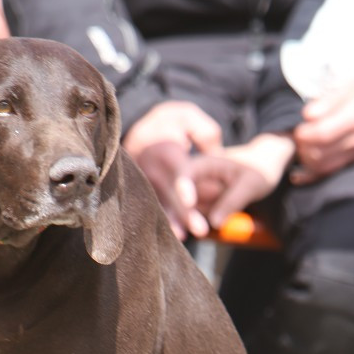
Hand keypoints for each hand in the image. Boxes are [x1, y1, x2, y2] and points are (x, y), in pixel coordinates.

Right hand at [123, 101, 221, 238]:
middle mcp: (153, 169)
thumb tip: (216, 154)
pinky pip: (157, 209)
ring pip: (163, 205)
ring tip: (187, 236)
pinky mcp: (145, 193)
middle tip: (201, 230)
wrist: (138, 132)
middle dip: (185, 213)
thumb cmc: (167, 124)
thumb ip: (206, 133)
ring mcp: (147, 183)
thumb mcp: (187, 116)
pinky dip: (167, 221)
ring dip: (175, 222)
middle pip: (171, 194)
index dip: (184, 186)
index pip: (178, 171)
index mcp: (166, 150)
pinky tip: (178, 233)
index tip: (190, 200)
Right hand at [188, 133, 295, 229]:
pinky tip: (210, 223)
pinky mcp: (198, 207)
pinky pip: (193, 220)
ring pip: (187, 212)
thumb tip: (214, 222)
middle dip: (186, 215)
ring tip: (223, 213)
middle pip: (179, 197)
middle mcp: (195, 178)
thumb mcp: (252, 183)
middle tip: (202, 231)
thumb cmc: (259, 169)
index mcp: (205, 163)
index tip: (189, 203)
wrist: (263, 170)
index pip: (186, 173)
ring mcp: (194, 194)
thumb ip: (233, 201)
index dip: (183, 188)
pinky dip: (198, 225)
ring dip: (196, 220)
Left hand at [292, 78, 353, 182]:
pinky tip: (298, 173)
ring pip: (322, 167)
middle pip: (320, 154)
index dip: (305, 133)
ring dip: (306, 159)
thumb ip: (328, 100)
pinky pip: (328, 174)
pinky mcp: (353, 163)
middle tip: (300, 136)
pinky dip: (310, 175)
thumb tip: (307, 115)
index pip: (323, 134)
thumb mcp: (351, 86)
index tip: (301, 126)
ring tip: (304, 146)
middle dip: (302, 146)